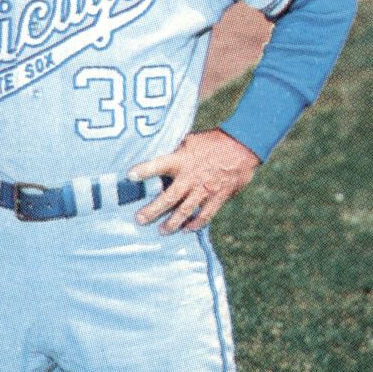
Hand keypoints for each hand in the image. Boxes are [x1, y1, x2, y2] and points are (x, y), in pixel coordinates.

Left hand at [128, 129, 260, 233]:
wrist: (243, 146)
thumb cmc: (214, 141)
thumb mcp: (191, 141)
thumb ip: (177, 153)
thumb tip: (164, 159)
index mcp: (182, 160)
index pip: (158, 164)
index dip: (144, 170)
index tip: (129, 176)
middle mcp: (191, 177)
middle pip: (168, 198)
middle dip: (152, 210)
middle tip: (139, 220)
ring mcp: (205, 189)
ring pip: (184, 211)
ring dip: (171, 223)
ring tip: (161, 231)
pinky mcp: (218, 197)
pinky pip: (204, 216)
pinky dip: (195, 224)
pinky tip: (186, 230)